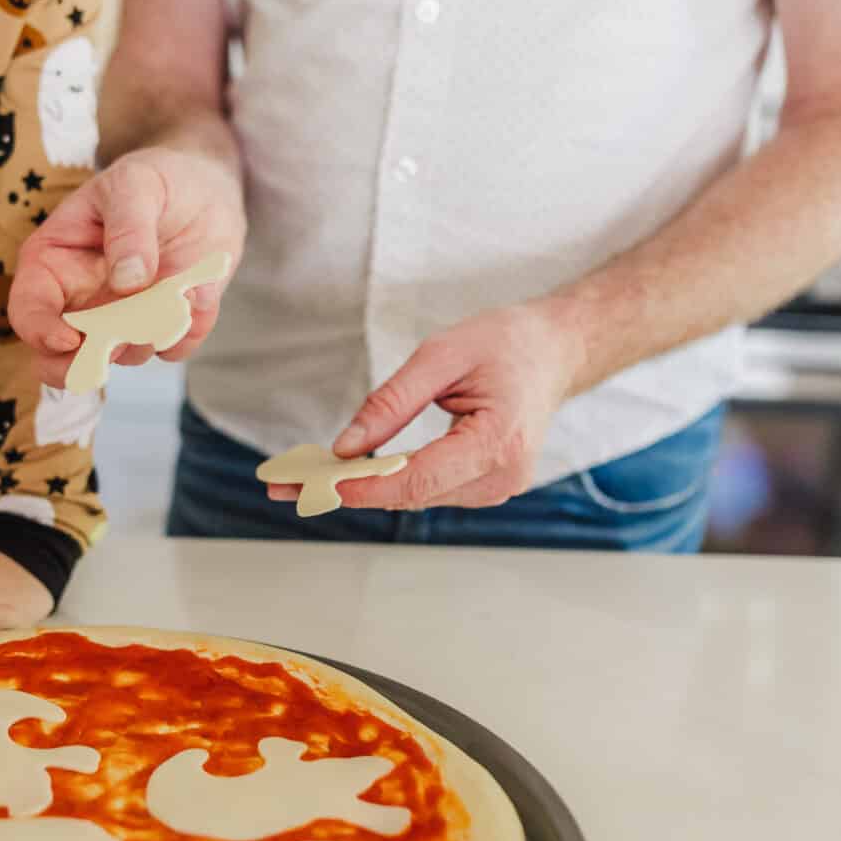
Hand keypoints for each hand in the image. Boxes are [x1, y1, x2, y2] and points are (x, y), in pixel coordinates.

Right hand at [8, 145, 245, 386]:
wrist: (204, 185)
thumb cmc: (154, 178)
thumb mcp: (135, 184)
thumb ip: (128, 228)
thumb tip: (128, 282)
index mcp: (54, 262)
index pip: (28, 310)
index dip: (41, 332)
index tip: (70, 340)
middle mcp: (82, 300)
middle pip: (63, 357)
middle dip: (88, 361)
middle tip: (119, 341)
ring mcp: (124, 319)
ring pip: (126, 356)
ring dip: (150, 334)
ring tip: (173, 292)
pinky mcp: (165, 325)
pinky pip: (173, 348)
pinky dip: (187, 329)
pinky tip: (196, 294)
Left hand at [272, 303, 583, 511]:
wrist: (556, 351)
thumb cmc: (507, 343)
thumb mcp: (443, 354)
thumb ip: (393, 402)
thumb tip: (345, 447)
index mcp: (498, 442)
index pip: (417, 479)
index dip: (361, 486)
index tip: (312, 485)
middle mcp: (502, 477)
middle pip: (411, 495)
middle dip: (348, 489)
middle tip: (285, 486)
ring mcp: (498, 488)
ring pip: (416, 497)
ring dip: (365, 487)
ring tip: (307, 477)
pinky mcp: (488, 486)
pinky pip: (429, 489)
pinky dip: (390, 480)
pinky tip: (352, 471)